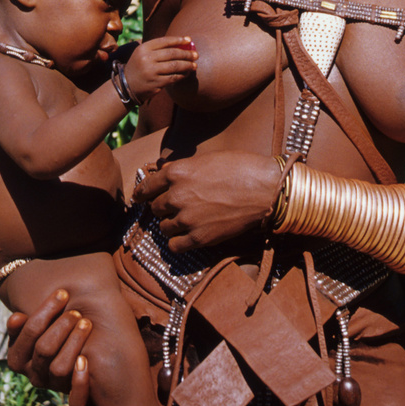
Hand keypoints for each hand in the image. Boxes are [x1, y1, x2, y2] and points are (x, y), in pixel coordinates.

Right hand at [7, 289, 90, 405]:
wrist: (75, 364)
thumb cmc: (54, 335)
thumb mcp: (38, 329)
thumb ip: (28, 322)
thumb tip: (17, 318)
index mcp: (19, 358)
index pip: (29, 332)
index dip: (46, 310)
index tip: (63, 293)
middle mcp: (34, 375)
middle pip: (44, 349)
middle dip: (61, 325)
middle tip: (76, 311)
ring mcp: (52, 386)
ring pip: (59, 368)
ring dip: (74, 343)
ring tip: (86, 323)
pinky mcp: (70, 396)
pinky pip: (75, 399)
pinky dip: (80, 381)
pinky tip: (86, 360)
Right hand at [124, 36, 197, 101]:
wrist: (126, 86)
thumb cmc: (139, 66)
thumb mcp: (142, 53)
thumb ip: (158, 48)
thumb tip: (182, 43)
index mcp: (144, 48)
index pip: (165, 41)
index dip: (178, 40)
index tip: (189, 40)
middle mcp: (146, 59)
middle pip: (172, 53)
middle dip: (186, 54)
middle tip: (196, 55)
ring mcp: (151, 72)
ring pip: (175, 66)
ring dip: (187, 65)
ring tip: (194, 65)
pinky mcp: (155, 83)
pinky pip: (173, 78)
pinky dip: (182, 75)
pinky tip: (186, 73)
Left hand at [132, 151, 280, 251]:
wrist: (265, 189)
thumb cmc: (240, 167)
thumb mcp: (207, 159)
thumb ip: (184, 168)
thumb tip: (166, 173)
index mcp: (177, 172)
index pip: (147, 186)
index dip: (142, 192)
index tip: (139, 197)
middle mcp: (176, 196)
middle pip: (155, 208)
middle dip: (163, 207)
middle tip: (176, 207)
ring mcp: (187, 219)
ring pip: (163, 228)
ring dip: (171, 224)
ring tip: (184, 221)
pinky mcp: (199, 238)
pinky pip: (174, 246)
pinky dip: (178, 242)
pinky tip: (187, 236)